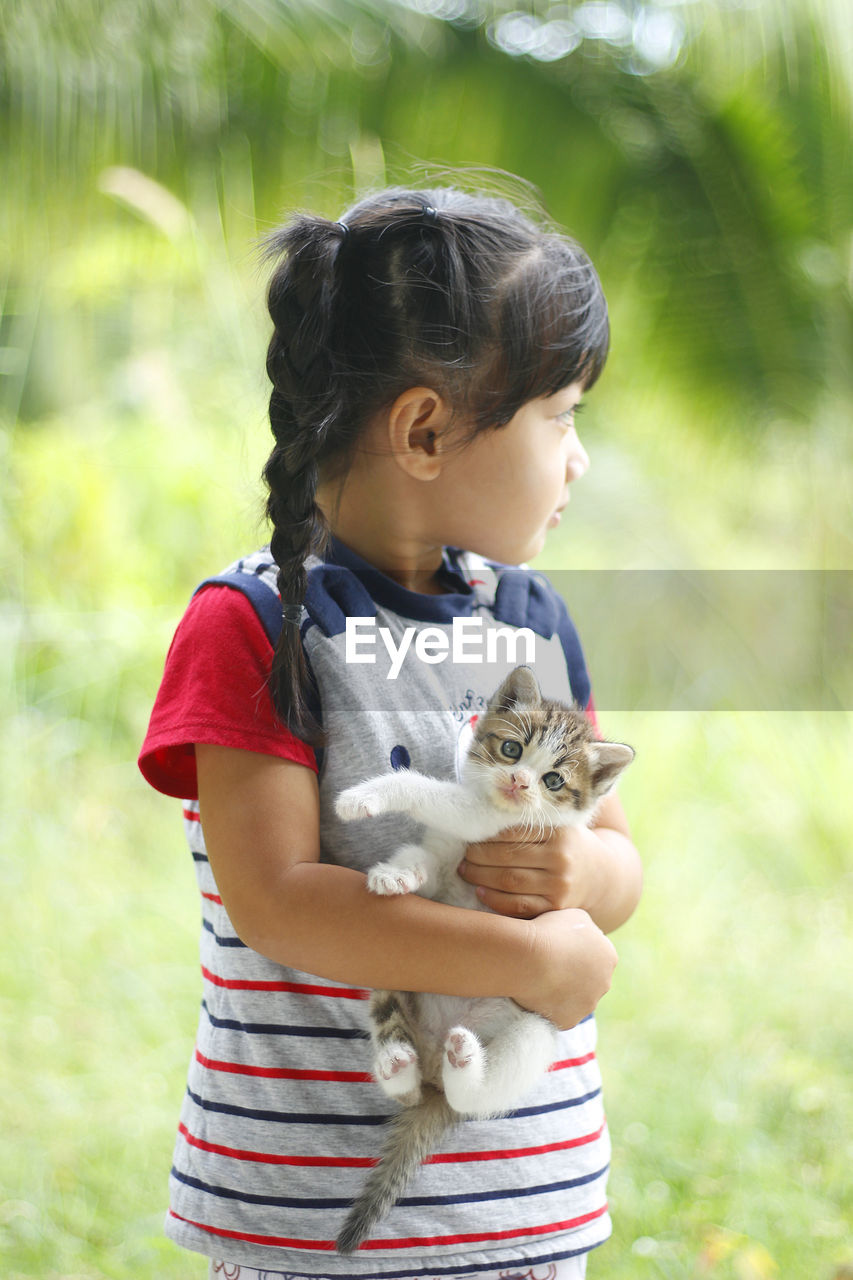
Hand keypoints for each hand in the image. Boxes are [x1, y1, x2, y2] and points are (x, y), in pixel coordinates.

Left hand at [458, 823, 600, 918]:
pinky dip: (495, 901)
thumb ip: (529, 819)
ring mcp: (559, 887)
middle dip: (477, 857)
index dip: (485, 835)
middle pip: (507, 858)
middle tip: (461, 854)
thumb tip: (483, 811)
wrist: (602, 875)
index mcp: (559, 833)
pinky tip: (480, 892)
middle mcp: (561, 860)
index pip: (512, 833)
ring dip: (480, 877)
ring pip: (510, 883)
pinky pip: (519, 907)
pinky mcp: (555, 908)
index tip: (468, 834)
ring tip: (464, 871)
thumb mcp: (558, 824)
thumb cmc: (569, 844)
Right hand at [515, 908, 617, 1029]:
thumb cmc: (549, 930)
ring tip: (539, 979)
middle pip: (590, 980)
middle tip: (549, 965)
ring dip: (563, 992)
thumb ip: (587, 929)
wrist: (529, 958)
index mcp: (609, 957)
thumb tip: (584, 937)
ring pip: (576, 999)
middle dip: (574, 974)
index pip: (597, 955)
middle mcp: (604, 984)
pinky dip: (549, 1006)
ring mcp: (587, 1005)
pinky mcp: (569, 1021)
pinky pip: (559, 1013)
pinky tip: (535, 993)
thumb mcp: (575, 916)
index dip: (577, 951)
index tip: (559, 948)